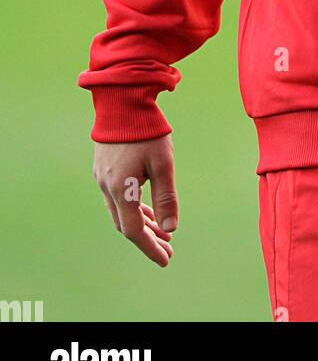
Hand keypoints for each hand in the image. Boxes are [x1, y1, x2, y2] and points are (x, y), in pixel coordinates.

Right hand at [93, 134, 177, 265]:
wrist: (122, 100)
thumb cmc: (146, 130)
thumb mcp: (163, 163)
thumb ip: (166, 197)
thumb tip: (171, 228)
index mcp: (121, 190)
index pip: (134, 231)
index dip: (150, 247)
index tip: (166, 259)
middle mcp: (107, 188)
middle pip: (126, 224)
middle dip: (147, 238)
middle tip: (168, 247)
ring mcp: (103, 178)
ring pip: (121, 211)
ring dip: (141, 223)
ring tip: (162, 230)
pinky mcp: (103, 167)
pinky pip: (117, 197)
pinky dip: (133, 207)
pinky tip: (146, 207)